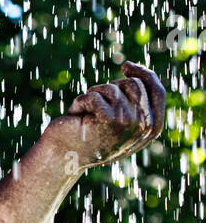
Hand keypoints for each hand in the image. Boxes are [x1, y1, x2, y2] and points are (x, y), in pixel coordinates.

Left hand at [48, 60, 165, 169]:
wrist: (65, 157)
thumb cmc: (89, 136)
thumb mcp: (118, 121)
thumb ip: (133, 103)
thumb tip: (135, 71)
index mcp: (152, 128)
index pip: (157, 91)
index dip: (144, 73)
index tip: (125, 66)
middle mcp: (144, 127)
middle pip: (135, 84)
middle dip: (111, 87)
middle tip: (95, 105)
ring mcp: (128, 123)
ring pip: (112, 88)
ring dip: (93, 95)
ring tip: (85, 115)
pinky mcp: (108, 119)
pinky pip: (94, 95)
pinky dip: (80, 102)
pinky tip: (76, 119)